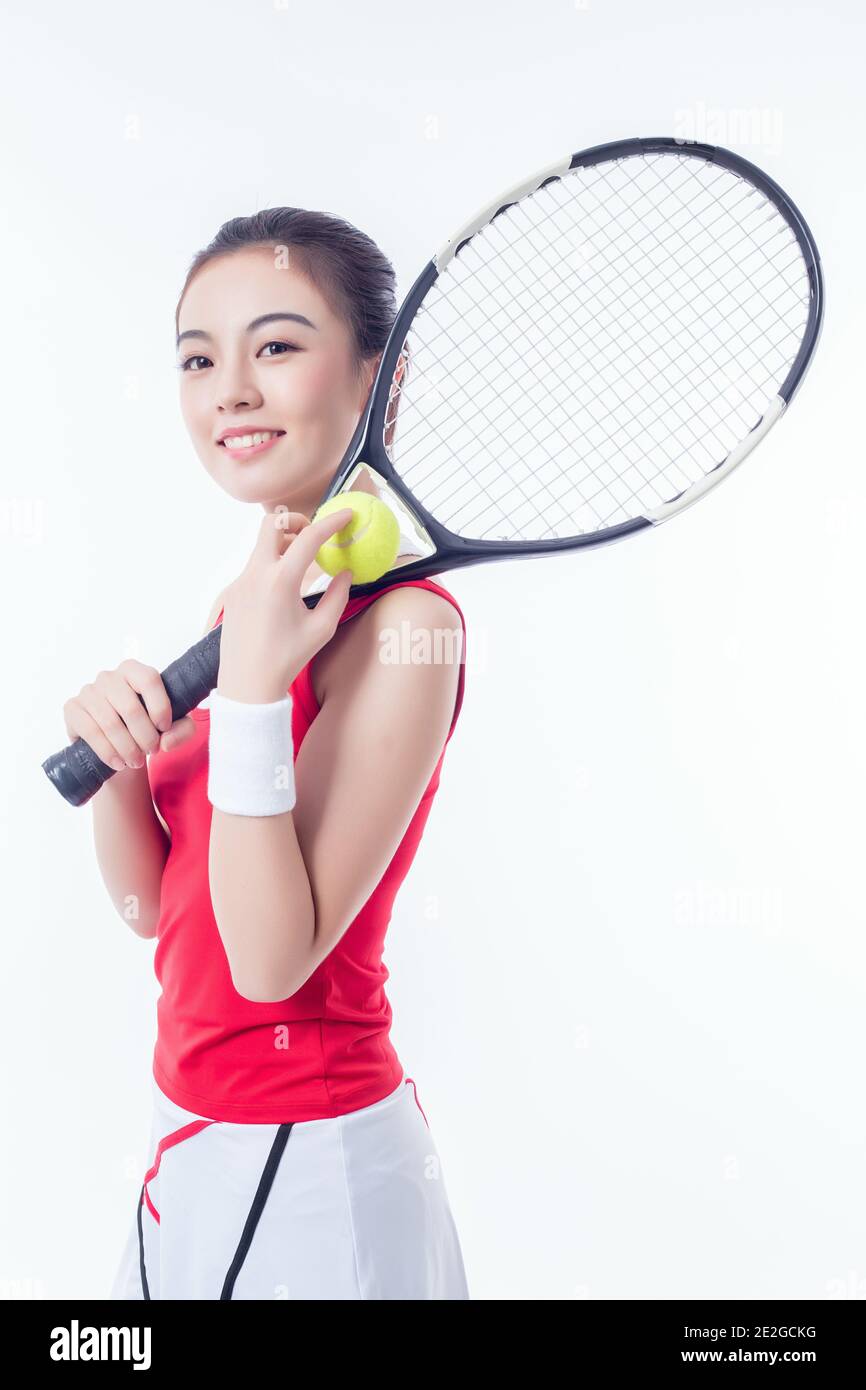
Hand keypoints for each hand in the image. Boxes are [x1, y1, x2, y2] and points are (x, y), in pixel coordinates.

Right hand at [63, 659, 196, 770]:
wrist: (115, 743)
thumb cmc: (146, 727)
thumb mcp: (172, 727)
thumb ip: (182, 730)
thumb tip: (167, 741)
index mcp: (133, 670)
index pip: (149, 680)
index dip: (160, 707)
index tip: (164, 729)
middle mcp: (108, 676)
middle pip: (131, 707)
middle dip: (145, 736)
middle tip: (152, 752)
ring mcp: (88, 691)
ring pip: (111, 723)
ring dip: (128, 748)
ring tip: (136, 761)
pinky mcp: (72, 708)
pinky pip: (91, 732)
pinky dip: (108, 752)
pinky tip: (118, 763)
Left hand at [216, 507, 354, 702]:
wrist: (247, 684)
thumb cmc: (286, 659)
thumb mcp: (322, 628)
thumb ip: (338, 595)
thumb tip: (344, 573)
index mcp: (280, 582)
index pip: (309, 537)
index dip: (331, 522)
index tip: (346, 515)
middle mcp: (256, 575)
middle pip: (271, 524)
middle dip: (295, 520)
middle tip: (312, 533)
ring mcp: (240, 582)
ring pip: (261, 545)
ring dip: (283, 544)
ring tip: (303, 565)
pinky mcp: (232, 592)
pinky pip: (254, 567)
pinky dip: (272, 566)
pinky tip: (284, 590)